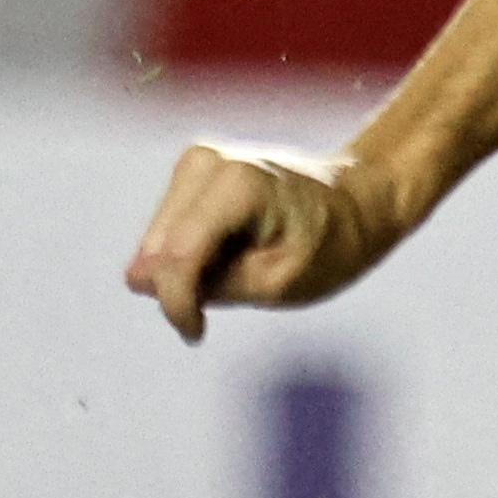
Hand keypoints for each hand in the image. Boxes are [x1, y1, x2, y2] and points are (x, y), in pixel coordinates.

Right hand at [126, 139, 406, 344]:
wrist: (357, 200)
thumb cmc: (331, 243)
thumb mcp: (281, 283)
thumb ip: (212, 287)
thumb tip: (139, 281)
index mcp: (235, 184)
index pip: (175, 258)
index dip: (177, 306)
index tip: (196, 334)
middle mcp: (204, 162)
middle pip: (155, 252)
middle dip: (186, 284)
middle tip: (243, 285)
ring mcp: (193, 163)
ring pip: (154, 246)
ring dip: (190, 270)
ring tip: (244, 261)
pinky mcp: (188, 174)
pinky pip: (166, 235)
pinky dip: (193, 256)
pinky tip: (233, 249)